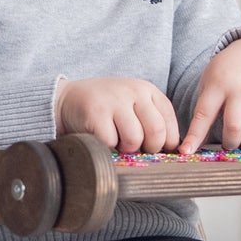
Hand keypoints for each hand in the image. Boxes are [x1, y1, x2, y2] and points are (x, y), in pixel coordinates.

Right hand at [56, 75, 179, 151]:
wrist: (67, 98)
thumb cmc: (106, 108)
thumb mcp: (133, 105)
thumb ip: (152, 120)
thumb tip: (174, 150)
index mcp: (147, 90)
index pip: (169, 122)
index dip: (165, 143)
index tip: (155, 149)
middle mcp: (134, 91)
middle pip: (156, 132)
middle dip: (148, 149)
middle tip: (137, 149)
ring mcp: (115, 101)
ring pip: (134, 139)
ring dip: (126, 149)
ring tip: (118, 142)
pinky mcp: (96, 113)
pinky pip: (111, 143)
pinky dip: (107, 148)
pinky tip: (102, 138)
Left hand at [182, 37, 240, 153]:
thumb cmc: (229, 72)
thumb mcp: (209, 83)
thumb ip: (203, 112)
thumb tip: (193, 146)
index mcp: (219, 83)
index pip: (204, 114)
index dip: (195, 136)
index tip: (187, 151)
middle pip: (235, 126)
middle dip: (230, 143)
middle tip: (229, 143)